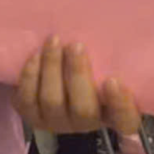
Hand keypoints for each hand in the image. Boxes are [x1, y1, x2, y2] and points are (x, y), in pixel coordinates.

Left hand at [10, 38, 139, 137]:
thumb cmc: (93, 69)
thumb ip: (113, 60)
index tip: (113, 80)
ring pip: (52, 102)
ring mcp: (57, 123)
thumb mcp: (108, 67)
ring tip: (54, 41)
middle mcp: (86, 124)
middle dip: (78, 75)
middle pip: (83, 110)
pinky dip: (31, 75)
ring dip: (52, 68)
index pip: (126, 121)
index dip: (121, 105)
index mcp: (114, 114)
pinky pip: (28, 99)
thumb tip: (114, 29)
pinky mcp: (32, 116)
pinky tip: (36, 55)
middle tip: (76, 46)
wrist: (58, 79)